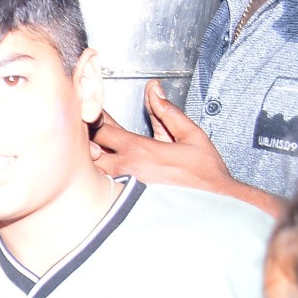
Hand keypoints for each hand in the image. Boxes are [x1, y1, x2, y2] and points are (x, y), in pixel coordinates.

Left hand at [89, 84, 237, 195]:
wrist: (214, 207)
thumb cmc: (204, 175)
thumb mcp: (191, 136)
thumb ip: (168, 112)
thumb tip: (154, 90)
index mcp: (138, 150)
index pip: (100, 127)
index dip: (92, 117)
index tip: (90, 110)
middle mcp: (124, 168)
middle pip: (87, 148)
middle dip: (84, 137)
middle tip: (84, 129)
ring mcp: (120, 186)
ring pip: (90, 169)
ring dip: (87, 158)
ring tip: (86, 149)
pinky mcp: (122, 201)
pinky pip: (99, 185)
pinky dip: (94, 176)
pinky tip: (94, 172)